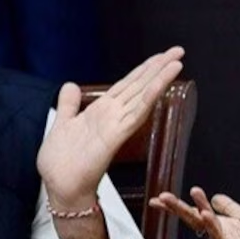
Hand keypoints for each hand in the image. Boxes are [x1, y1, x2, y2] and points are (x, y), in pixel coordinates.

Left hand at [38, 46, 184, 208]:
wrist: (60, 188)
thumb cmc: (61, 163)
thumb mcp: (62, 124)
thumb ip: (68, 105)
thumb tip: (70, 85)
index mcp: (101, 111)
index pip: (127, 84)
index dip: (144, 69)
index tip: (160, 56)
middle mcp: (113, 116)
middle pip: (140, 85)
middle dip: (159, 67)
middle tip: (178, 50)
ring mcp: (116, 125)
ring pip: (142, 95)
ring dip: (159, 78)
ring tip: (177, 61)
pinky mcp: (115, 136)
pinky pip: (136, 113)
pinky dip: (149, 97)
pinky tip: (160, 84)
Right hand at [150, 186, 239, 238]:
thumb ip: (232, 209)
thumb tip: (215, 197)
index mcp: (223, 226)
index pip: (196, 213)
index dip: (179, 206)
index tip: (160, 198)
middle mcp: (221, 236)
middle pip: (195, 220)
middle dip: (178, 209)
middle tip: (161, 198)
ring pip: (207, 227)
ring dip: (197, 212)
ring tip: (189, 196)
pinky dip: (213, 229)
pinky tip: (207, 216)